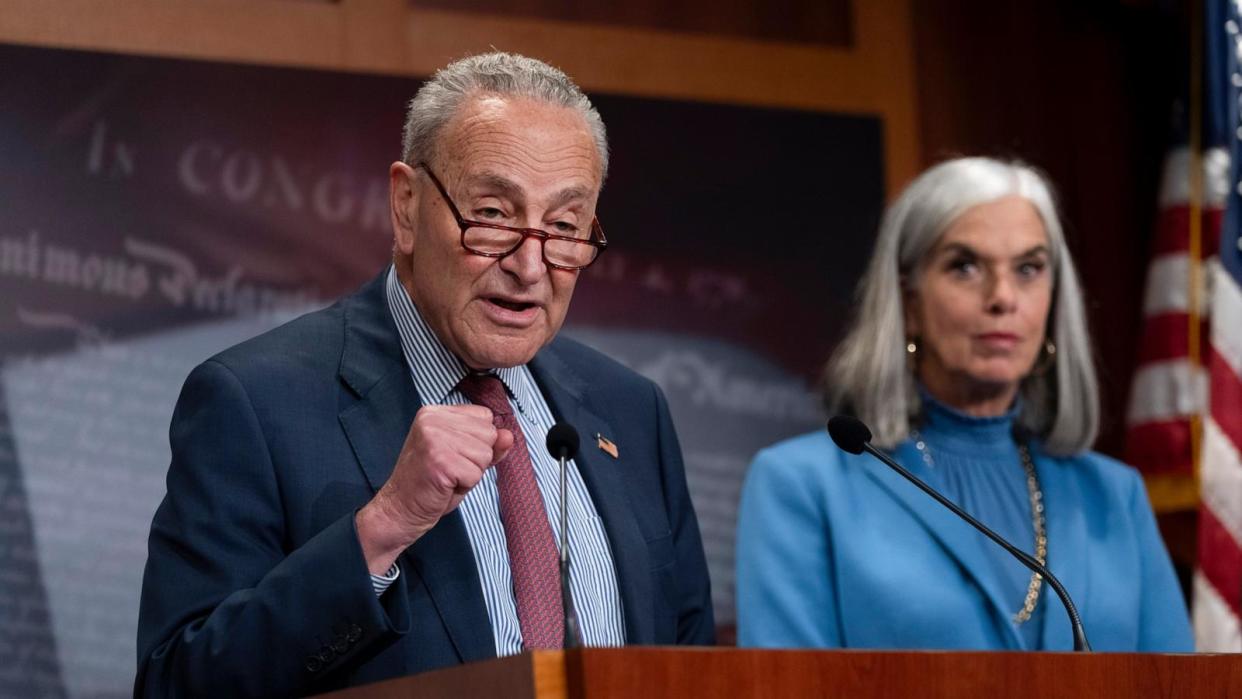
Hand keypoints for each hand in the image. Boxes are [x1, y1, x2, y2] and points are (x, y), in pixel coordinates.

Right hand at [356, 404, 513, 573]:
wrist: (400, 509)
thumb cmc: (430, 484)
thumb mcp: (462, 457)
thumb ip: (488, 445)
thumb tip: (509, 435)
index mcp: (435, 412)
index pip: (485, 416)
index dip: (478, 441)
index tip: (452, 455)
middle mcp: (432, 419)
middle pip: (489, 433)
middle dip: (476, 459)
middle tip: (449, 470)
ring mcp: (434, 438)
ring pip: (485, 454)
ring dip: (471, 473)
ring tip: (447, 477)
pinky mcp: (440, 460)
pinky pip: (476, 473)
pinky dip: (465, 485)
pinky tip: (444, 486)